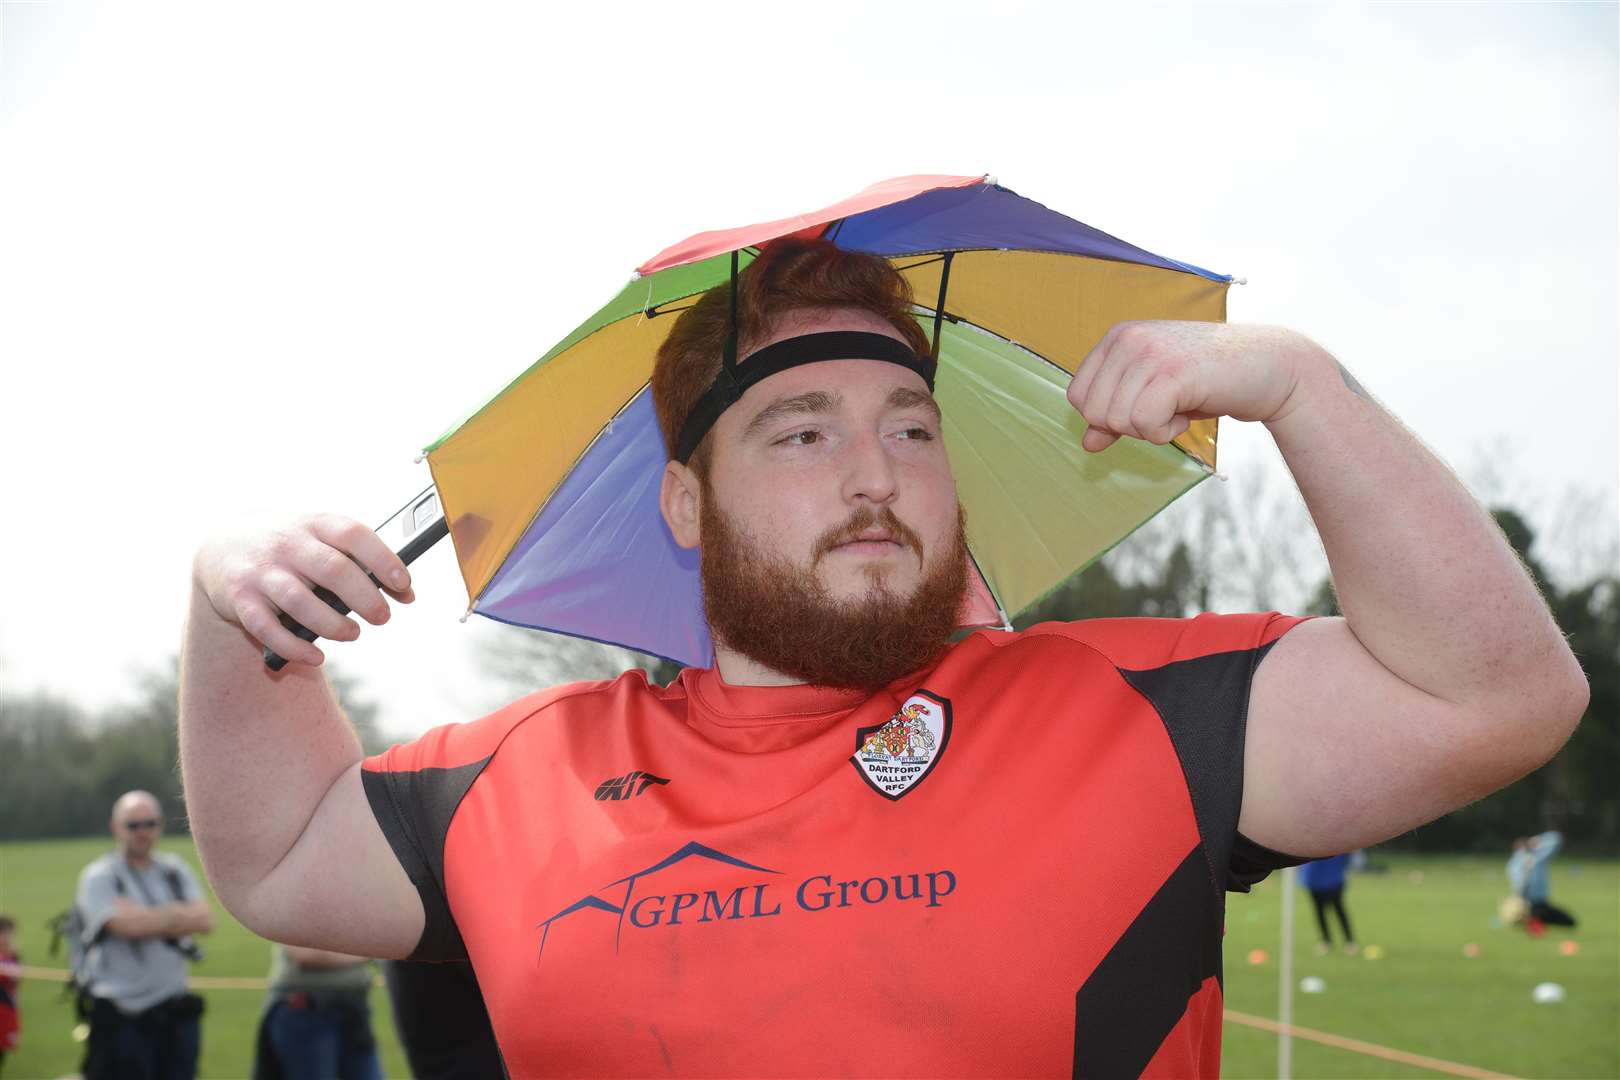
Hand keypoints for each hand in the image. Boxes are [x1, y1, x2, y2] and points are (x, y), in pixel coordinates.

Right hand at [193, 515, 413, 667]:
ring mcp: (260, 572)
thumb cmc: (289, 546)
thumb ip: (358, 559)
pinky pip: (268, 629)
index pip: (354, 535)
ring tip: (352, 634)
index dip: (384, 560)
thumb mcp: (318, 537)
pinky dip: (296, 647)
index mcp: (313, 523)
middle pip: (333, 570)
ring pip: (301, 602)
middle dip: (365, 598)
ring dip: (333, 625)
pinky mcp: (240, 600)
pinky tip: (316, 656)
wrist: (220, 547)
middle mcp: (286, 544)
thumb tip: (406, 592)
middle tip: (382, 617)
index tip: (404, 584)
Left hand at [1066, 322, 1328, 452]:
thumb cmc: (1208, 381)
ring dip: (1151, 429)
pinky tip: (1188, 412)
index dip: (1108, 416)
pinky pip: (1144, 425)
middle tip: (1166, 408)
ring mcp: (1149, 352)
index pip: (1077, 395)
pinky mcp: (1172, 373)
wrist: (1269, 366)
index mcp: (1118, 337)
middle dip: (1129, 425)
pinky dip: (1165, 433)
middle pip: (1093, 412)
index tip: (1145, 404)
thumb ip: (1117, 415)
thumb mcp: (1153, 395)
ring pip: (1117, 421)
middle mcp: (1128, 338)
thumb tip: (1087, 444)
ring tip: (1181, 406)